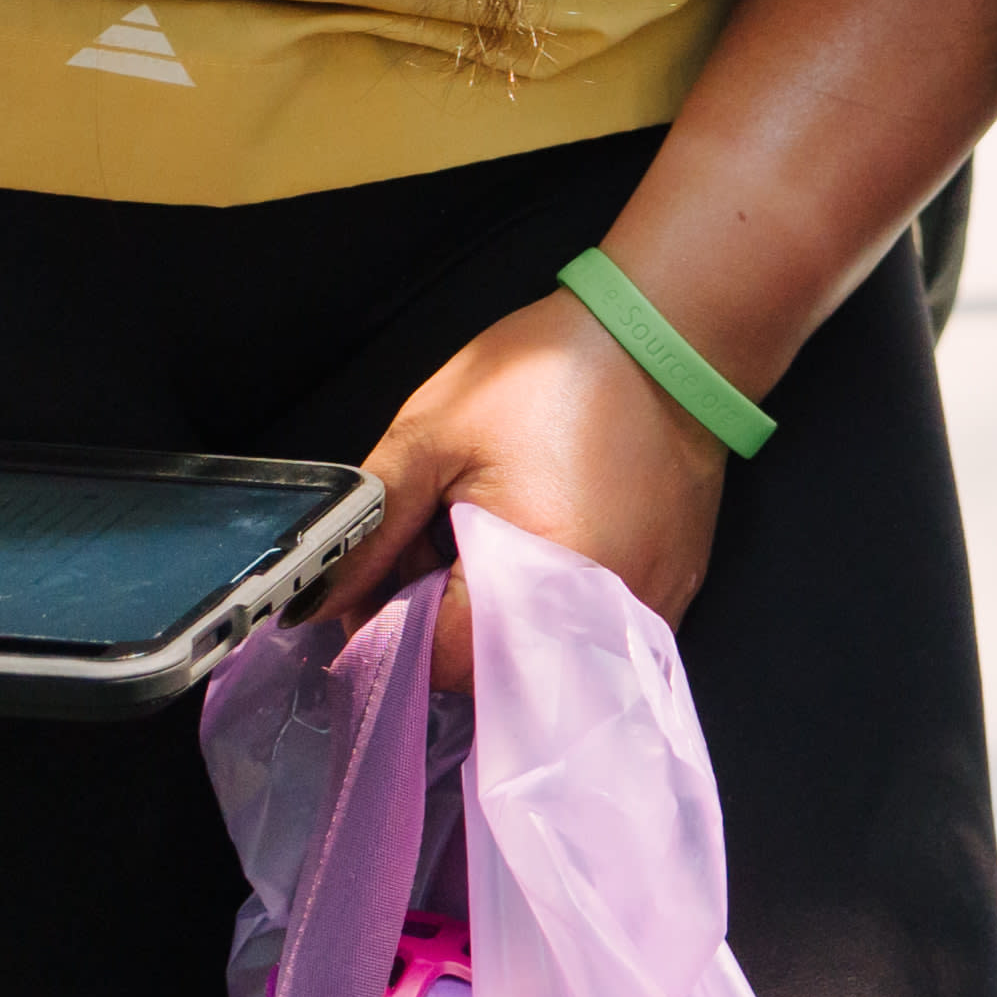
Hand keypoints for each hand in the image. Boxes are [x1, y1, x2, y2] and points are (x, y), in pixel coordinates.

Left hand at [332, 291, 735, 676]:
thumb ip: (371, 529)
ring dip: (502, 608)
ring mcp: (645, 603)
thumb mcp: (432, 435)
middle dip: (446, 613)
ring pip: (543, 649)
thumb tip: (323, 599)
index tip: (384, 571)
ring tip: (500, 526)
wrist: (671, 331)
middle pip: (490, 665)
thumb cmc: (555, 372)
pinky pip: (595, 627)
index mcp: (533, 581)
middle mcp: (599, 613)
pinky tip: (553, 530)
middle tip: (441, 532)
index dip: (390, 620)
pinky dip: (558, 598)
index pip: (435, 662)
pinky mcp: (674, 585)